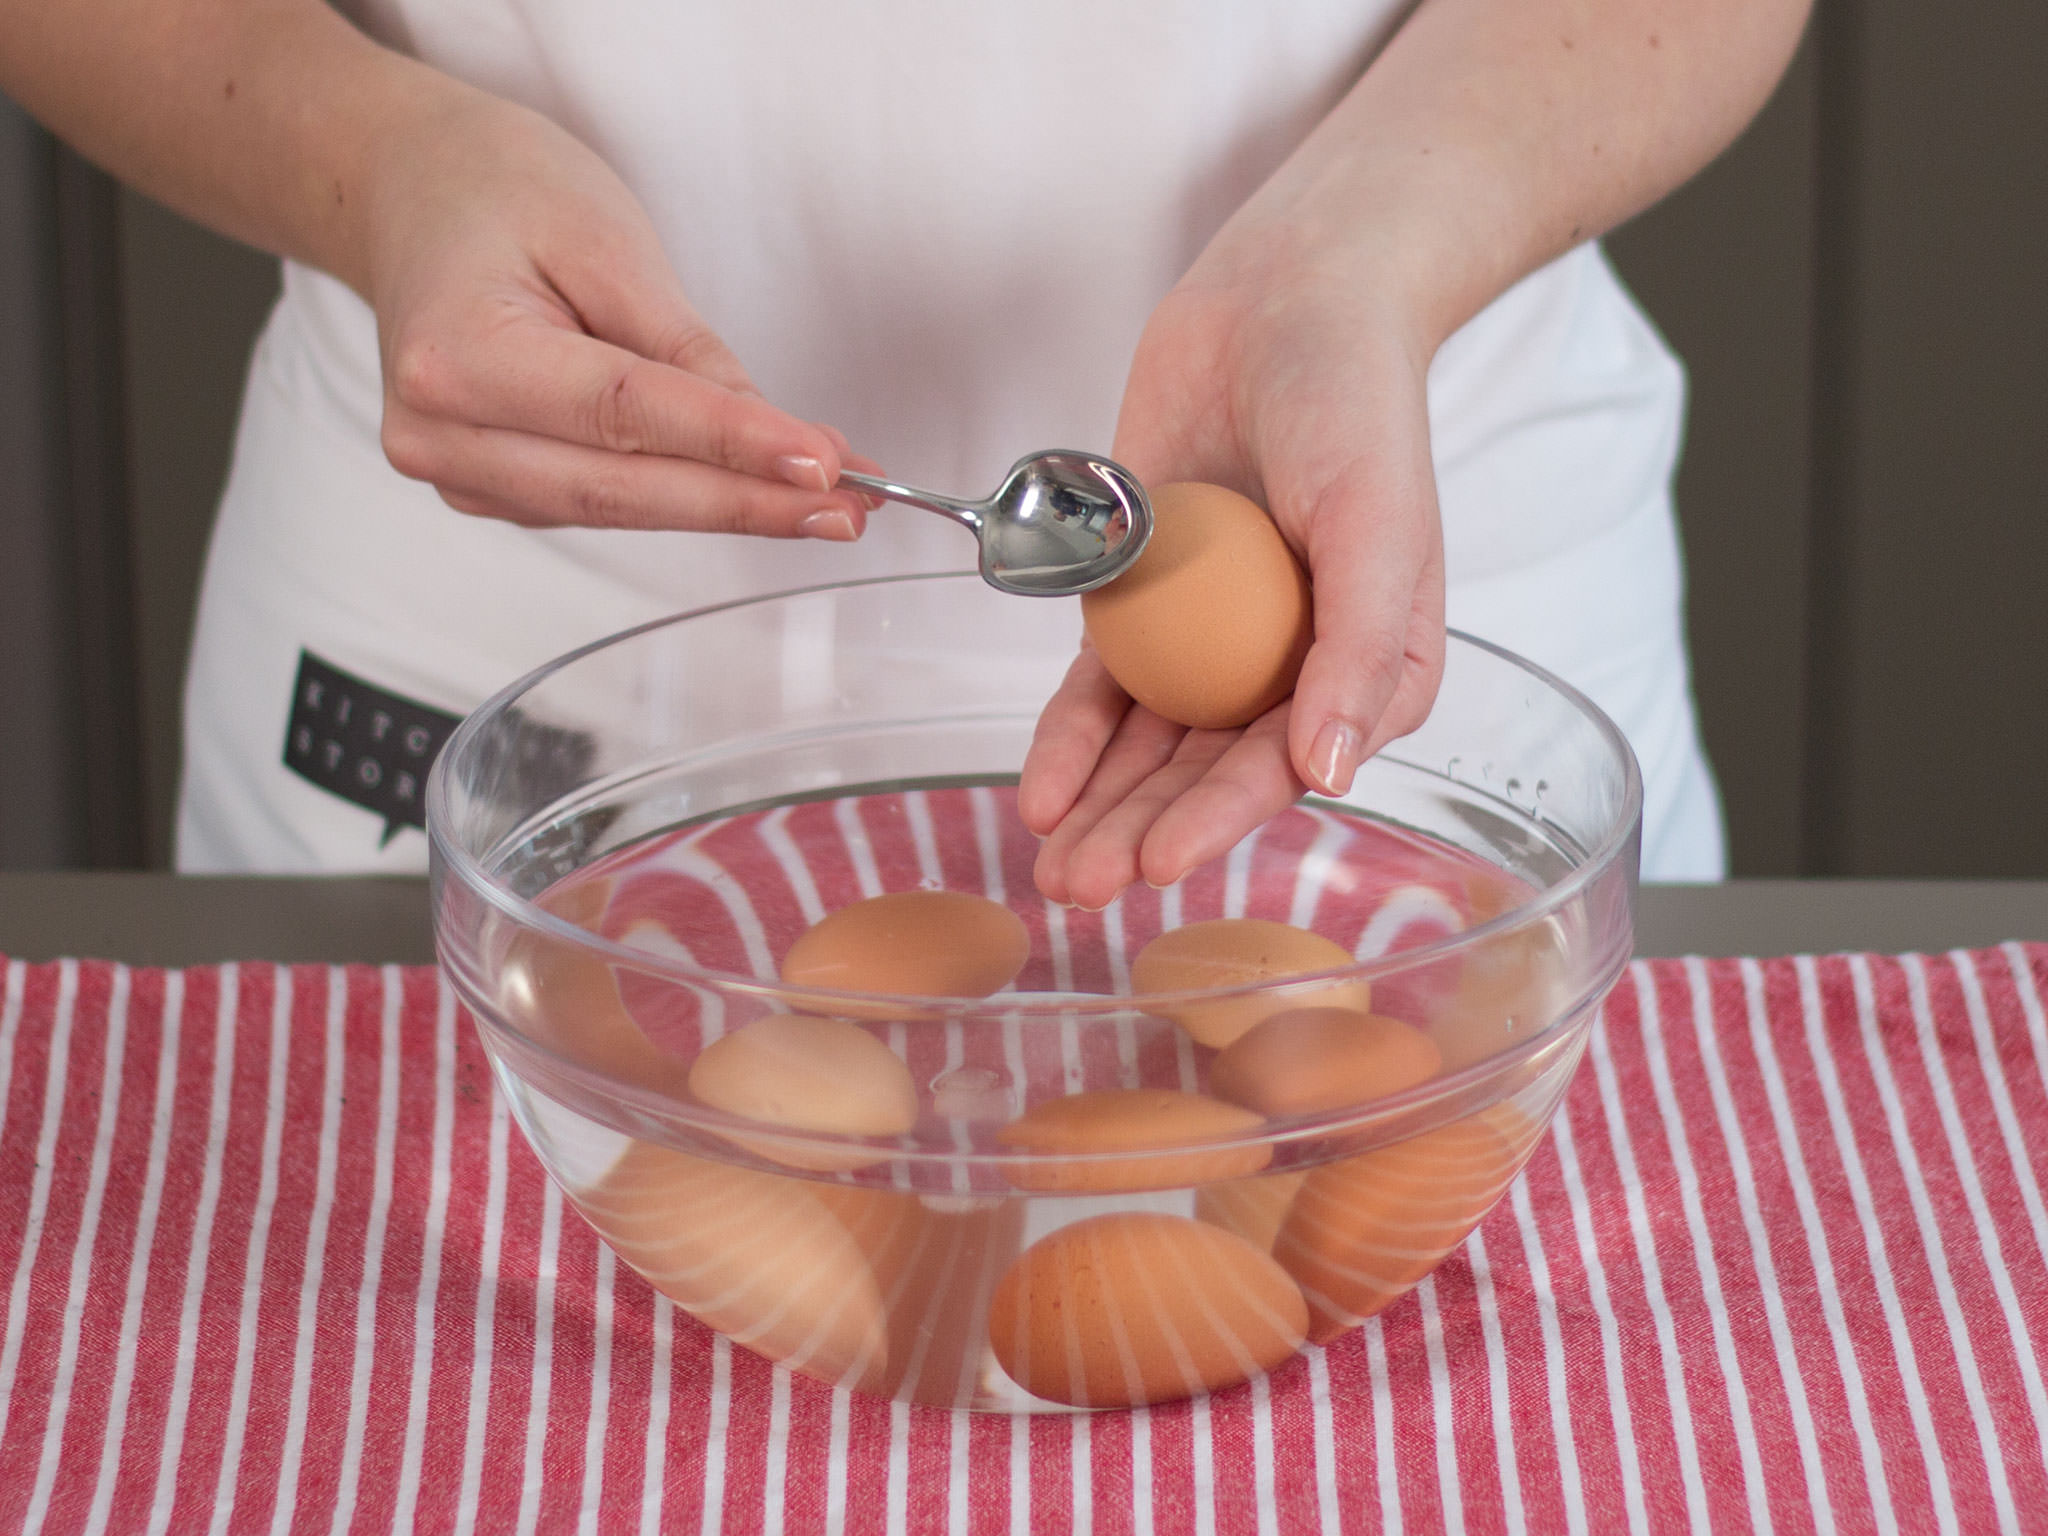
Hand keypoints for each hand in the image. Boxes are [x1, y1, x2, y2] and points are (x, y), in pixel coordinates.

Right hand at [364, 91, 872, 535]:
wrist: (407, 190)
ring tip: (827, 502)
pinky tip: (751, 490)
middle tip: (849, 507)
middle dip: (748, 503)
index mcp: (457, 356)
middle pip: (621, 489)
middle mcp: (442, 434)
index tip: (822, 462)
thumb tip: (779, 438)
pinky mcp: (490, 490)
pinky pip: (601, 506)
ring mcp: (459, 473)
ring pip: (617, 511)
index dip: (731, 445)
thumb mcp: (604, 237)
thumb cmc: (495, 190)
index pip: (623, 413)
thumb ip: (687, 348)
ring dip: (728, 509)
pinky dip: (682, 499)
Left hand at [1019, 246, 1446, 908]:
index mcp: (1368, 672)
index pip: (1284, 766)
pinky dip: (1068, 739)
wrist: (1284, 303)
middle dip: (1141, 835)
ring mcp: (1210, 644)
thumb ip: (1358, 650)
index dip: (1220, 820)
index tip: (1158, 865)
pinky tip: (1038, 790)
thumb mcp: (1379, 525)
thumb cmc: (1360, 410)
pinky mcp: (1144, 607)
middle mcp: (1289, 674)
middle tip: (1078, 888)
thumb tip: (1329, 772)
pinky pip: (1101, 691)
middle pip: (1203, 774)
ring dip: (1099, 808)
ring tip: (1050, 866)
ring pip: (1146, 750)